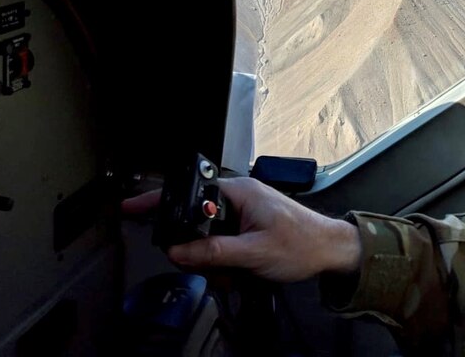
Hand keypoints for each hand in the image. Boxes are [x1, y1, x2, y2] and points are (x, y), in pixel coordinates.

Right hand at [121, 177, 361, 282]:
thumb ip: (213, 251)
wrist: (331, 250)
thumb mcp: (254, 252)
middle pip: (194, 219)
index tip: (132, 210)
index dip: (160, 203)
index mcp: (238, 191)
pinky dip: (224, 261)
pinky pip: (221, 242)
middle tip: (213, 269)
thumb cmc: (303, 243)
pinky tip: (238, 273)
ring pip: (206, 236)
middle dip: (196, 249)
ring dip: (214, 260)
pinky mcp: (248, 226)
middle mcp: (239, 196)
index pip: (189, 191)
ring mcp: (243, 211)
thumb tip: (178, 250)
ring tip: (234, 273)